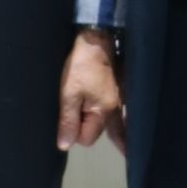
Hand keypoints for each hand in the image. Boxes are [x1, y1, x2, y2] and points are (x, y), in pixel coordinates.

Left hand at [57, 28, 120, 149]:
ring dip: (107, 130)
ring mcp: (120, 101)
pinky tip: (121, 128)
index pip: (87, 139)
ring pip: (114, 125)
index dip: (74, 133)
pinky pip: (119, 114)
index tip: (67, 120)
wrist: (97, 41)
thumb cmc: (81, 66)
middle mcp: (116, 111)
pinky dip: (118, 123)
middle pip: (100, 133)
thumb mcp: (69, 93)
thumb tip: (65, 146)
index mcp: (103, 113)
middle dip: (88, 131)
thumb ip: (68, 120)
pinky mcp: (119, 91)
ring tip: (115, 146)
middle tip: (79, 132)